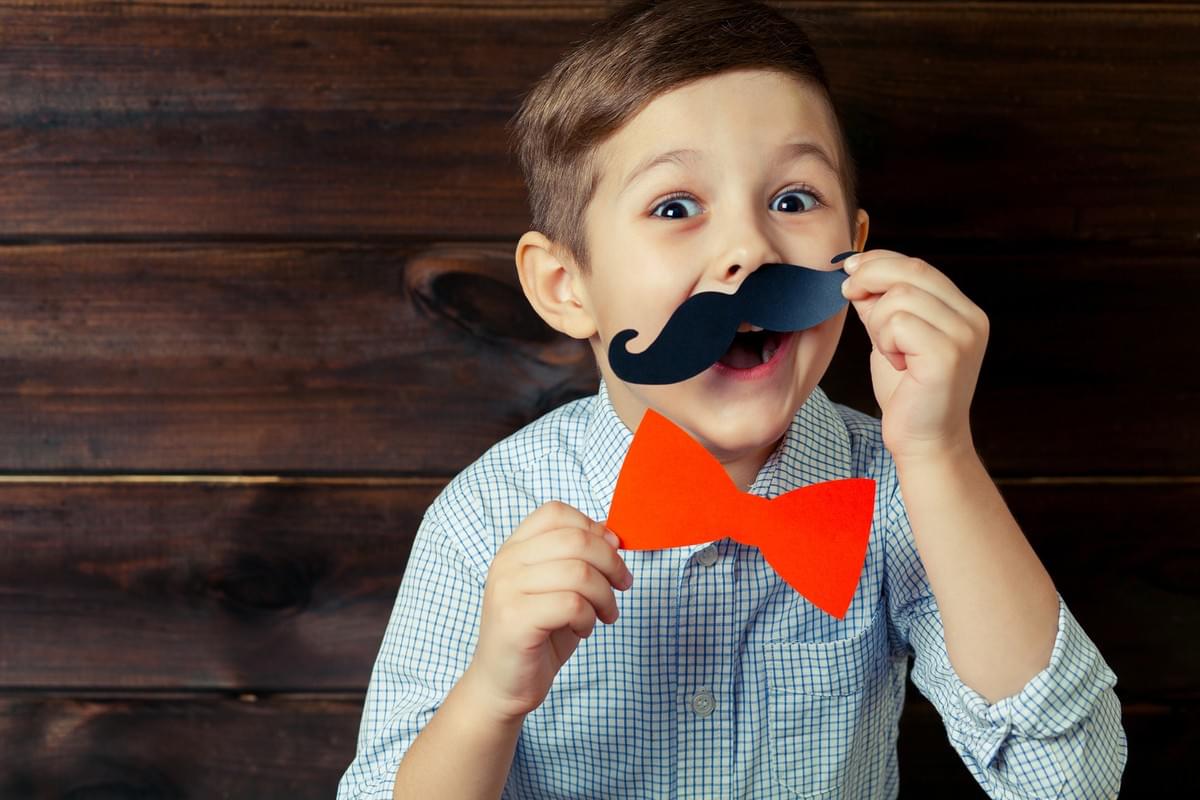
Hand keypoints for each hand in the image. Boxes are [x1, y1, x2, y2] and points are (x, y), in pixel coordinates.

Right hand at [465, 501, 632, 722]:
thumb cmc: (539, 634)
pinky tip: (584, 629)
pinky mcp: (514, 619)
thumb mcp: (562, 588)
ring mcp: (506, 589)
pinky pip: (571, 604)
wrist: (503, 685)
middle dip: (612, 563)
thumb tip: (612, 535)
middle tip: (623, 586)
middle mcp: (506, 562)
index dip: (593, 528)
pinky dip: (589, 618)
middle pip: (575, 540)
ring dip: (605, 596)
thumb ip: (580, 558)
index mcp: (515, 547)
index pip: (556, 512)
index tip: (613, 554)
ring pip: (579, 573)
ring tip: (604, 614)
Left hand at [840, 250, 988, 462]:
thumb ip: (882, 305)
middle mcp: (971, 318)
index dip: (879, 260)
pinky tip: (896, 363)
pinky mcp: (948, 355)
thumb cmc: (907, 392)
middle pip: (911, 272)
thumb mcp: (891, 337)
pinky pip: (898, 324)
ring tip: (888, 350)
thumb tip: (858, 271)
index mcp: (962, 310)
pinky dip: (885, 341)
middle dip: (869, 277)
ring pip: (899, 298)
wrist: (922, 440)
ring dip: (877, 323)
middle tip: (848, 293)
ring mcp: (963, 335)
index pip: (918, 266)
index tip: (850, 267)